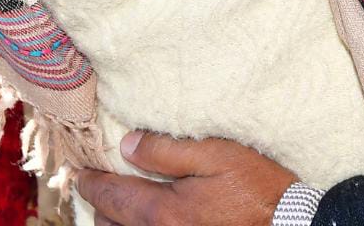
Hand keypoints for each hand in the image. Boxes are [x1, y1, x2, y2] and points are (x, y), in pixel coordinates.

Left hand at [75, 131, 298, 225]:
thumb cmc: (254, 186)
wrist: (284, 224)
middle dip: (99, 206)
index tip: (79, 173)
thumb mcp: (215, 154)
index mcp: (164, 211)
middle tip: (93, 187)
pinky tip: (138, 222)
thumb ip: (167, 150)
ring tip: (112, 208)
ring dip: (114, 224)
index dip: (92, 184)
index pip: (113, 197)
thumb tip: (128, 145)